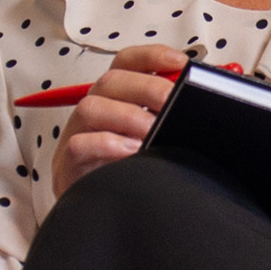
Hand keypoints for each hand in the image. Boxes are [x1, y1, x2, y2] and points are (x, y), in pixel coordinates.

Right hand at [47, 43, 192, 198]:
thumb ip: (170, 116)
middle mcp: (95, 109)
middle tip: (173, 103)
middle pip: (111, 81)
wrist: (99, 213)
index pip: (127, 62)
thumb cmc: (128, 170)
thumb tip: (201, 102)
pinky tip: (132, 152)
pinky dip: (108, 144)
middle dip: (146, 87)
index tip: (180, 63)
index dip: (151, 56)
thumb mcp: (153, 138)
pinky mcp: (69, 163)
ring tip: (154, 132)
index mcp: (116, 97)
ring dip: (128, 116)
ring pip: (91, 108)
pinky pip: (80, 145)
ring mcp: (78, 134)